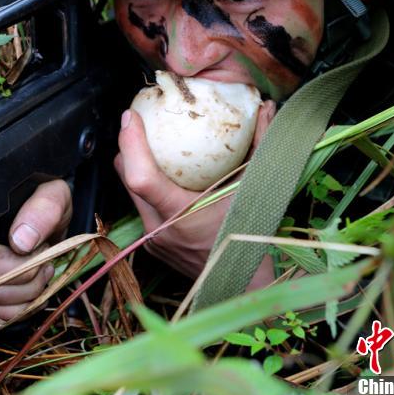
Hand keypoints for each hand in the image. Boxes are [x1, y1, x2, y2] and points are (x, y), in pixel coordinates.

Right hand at [0, 179, 71, 321]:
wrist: (52, 221)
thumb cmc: (46, 205)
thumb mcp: (53, 194)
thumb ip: (42, 209)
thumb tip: (21, 241)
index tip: (20, 252)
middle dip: (23, 276)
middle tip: (45, 260)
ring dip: (27, 293)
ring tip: (45, 270)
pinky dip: (23, 309)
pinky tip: (37, 291)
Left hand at [114, 101, 276, 283]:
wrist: (245, 285)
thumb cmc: (253, 238)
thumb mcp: (256, 188)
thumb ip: (260, 146)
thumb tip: (267, 108)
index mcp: (181, 215)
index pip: (141, 177)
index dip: (130, 143)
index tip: (131, 117)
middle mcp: (160, 228)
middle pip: (126, 178)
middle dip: (127, 146)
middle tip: (139, 121)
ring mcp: (153, 238)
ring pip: (129, 192)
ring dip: (135, 166)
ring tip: (148, 142)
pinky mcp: (152, 244)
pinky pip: (141, 207)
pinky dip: (147, 187)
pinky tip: (162, 174)